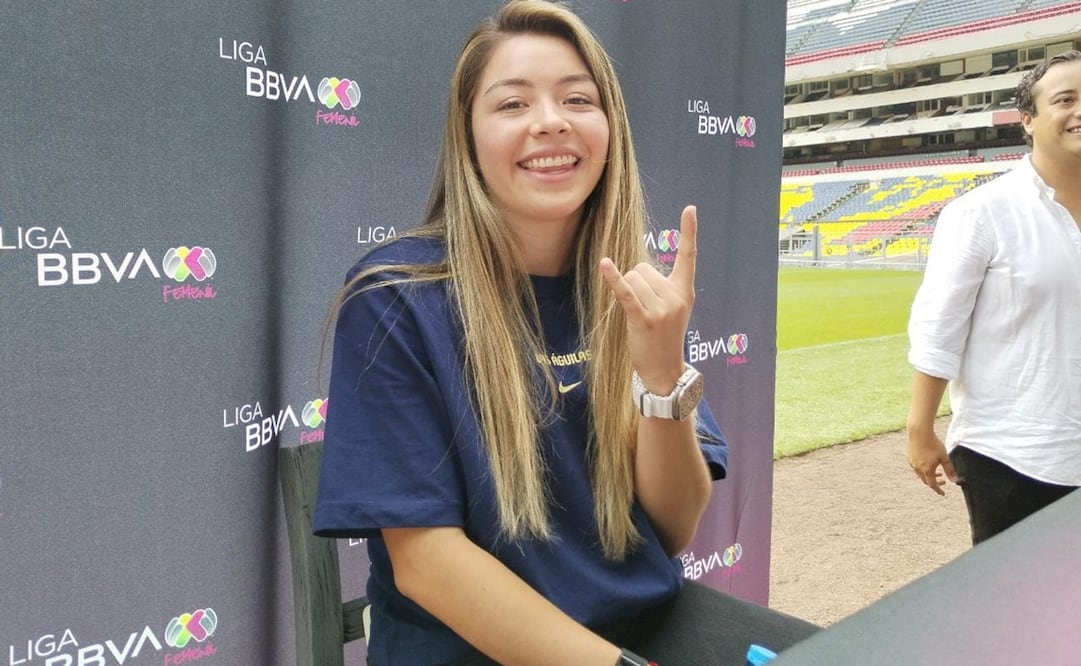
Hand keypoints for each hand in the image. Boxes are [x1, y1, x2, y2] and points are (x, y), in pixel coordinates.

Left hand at [600, 205, 696, 393]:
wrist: (664, 370)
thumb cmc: (663, 336)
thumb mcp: (671, 309)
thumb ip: (662, 287)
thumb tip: (637, 268)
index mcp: (684, 291)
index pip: (689, 256)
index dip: (689, 232)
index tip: (690, 208)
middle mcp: (676, 297)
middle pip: (643, 267)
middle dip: (636, 283)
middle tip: (644, 308)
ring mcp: (661, 309)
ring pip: (633, 278)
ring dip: (627, 291)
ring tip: (637, 313)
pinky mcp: (643, 319)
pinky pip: (626, 293)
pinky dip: (614, 278)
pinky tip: (604, 264)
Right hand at [906, 427, 957, 495]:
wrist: (919, 432)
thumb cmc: (933, 444)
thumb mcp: (944, 457)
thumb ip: (949, 470)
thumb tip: (955, 480)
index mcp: (927, 470)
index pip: (932, 485)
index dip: (938, 490)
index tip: (942, 493)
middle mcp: (918, 468)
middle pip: (926, 480)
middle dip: (935, 482)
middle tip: (943, 481)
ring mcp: (912, 463)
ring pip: (920, 474)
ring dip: (929, 475)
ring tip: (937, 471)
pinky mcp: (909, 457)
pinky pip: (916, 467)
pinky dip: (923, 469)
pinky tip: (927, 462)